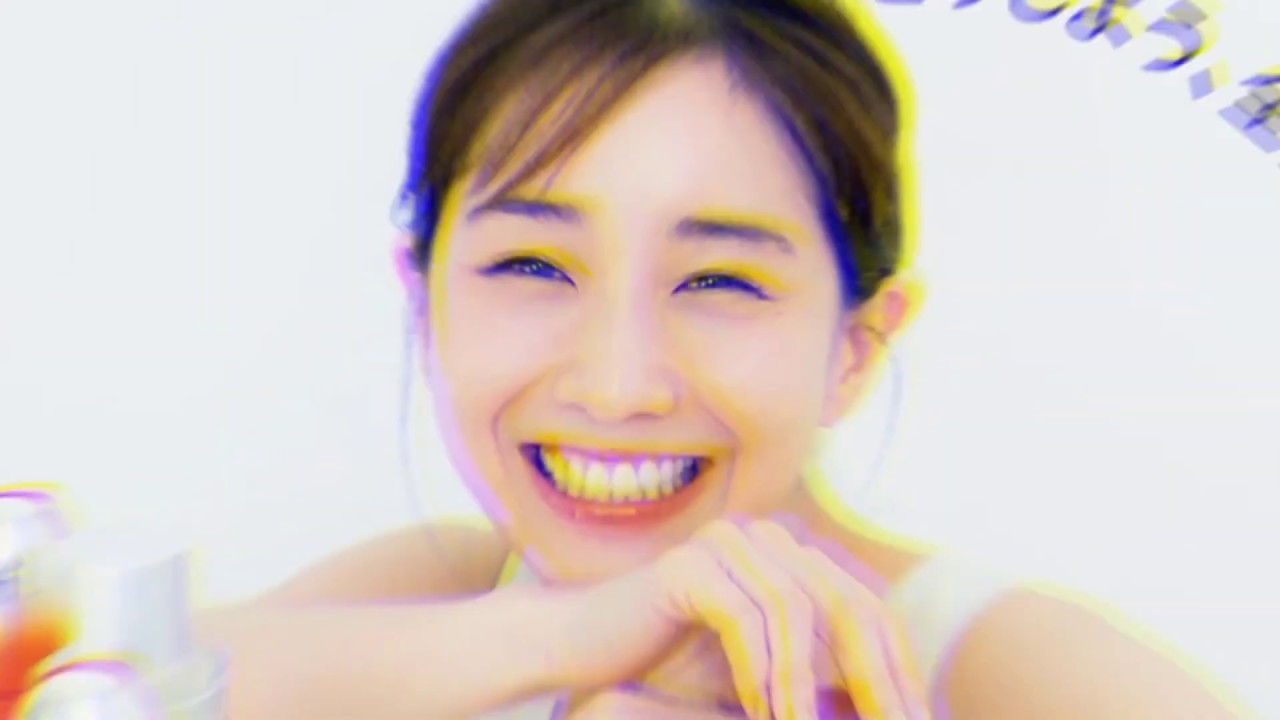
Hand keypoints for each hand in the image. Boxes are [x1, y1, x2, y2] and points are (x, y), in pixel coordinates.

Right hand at [547, 518, 929, 719]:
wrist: (587, 647)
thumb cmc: (676, 665)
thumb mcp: (766, 675)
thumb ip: (820, 679)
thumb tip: (893, 707)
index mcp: (797, 556)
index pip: (871, 607)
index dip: (898, 668)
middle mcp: (770, 537)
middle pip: (847, 601)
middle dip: (872, 676)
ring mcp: (729, 543)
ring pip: (797, 610)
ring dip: (807, 683)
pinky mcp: (691, 564)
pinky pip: (743, 617)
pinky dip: (760, 672)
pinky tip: (764, 712)